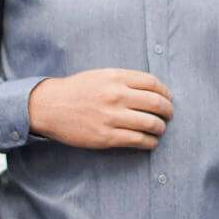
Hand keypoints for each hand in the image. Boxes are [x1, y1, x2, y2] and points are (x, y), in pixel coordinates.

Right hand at [28, 68, 172, 149]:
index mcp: (115, 77)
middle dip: (168, 111)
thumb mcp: (100, 75)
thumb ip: (123, 80)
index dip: (165, 92)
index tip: (168, 98)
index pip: (152, 83)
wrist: (49, 106)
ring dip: (160, 128)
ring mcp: (112, 117)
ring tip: (160, 130)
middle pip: (156, 103)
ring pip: (151, 124)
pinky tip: (150, 142)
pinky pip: (138, 140)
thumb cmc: (75, 90)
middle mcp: (116, 95)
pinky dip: (150, 142)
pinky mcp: (107, 136)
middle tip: (169, 115)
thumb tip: (150, 90)